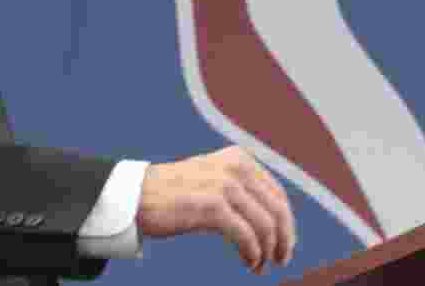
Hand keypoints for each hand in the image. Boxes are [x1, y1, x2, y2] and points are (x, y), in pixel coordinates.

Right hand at [136, 146, 296, 273]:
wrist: (137, 195)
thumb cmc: (174, 193)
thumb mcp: (213, 178)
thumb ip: (240, 188)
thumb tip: (274, 220)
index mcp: (239, 158)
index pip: (277, 193)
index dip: (286, 223)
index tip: (285, 243)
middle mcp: (236, 167)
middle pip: (277, 209)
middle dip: (285, 239)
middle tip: (282, 260)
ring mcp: (224, 185)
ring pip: (265, 225)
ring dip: (268, 250)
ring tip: (261, 265)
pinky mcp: (212, 206)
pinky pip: (246, 236)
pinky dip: (253, 253)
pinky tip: (249, 262)